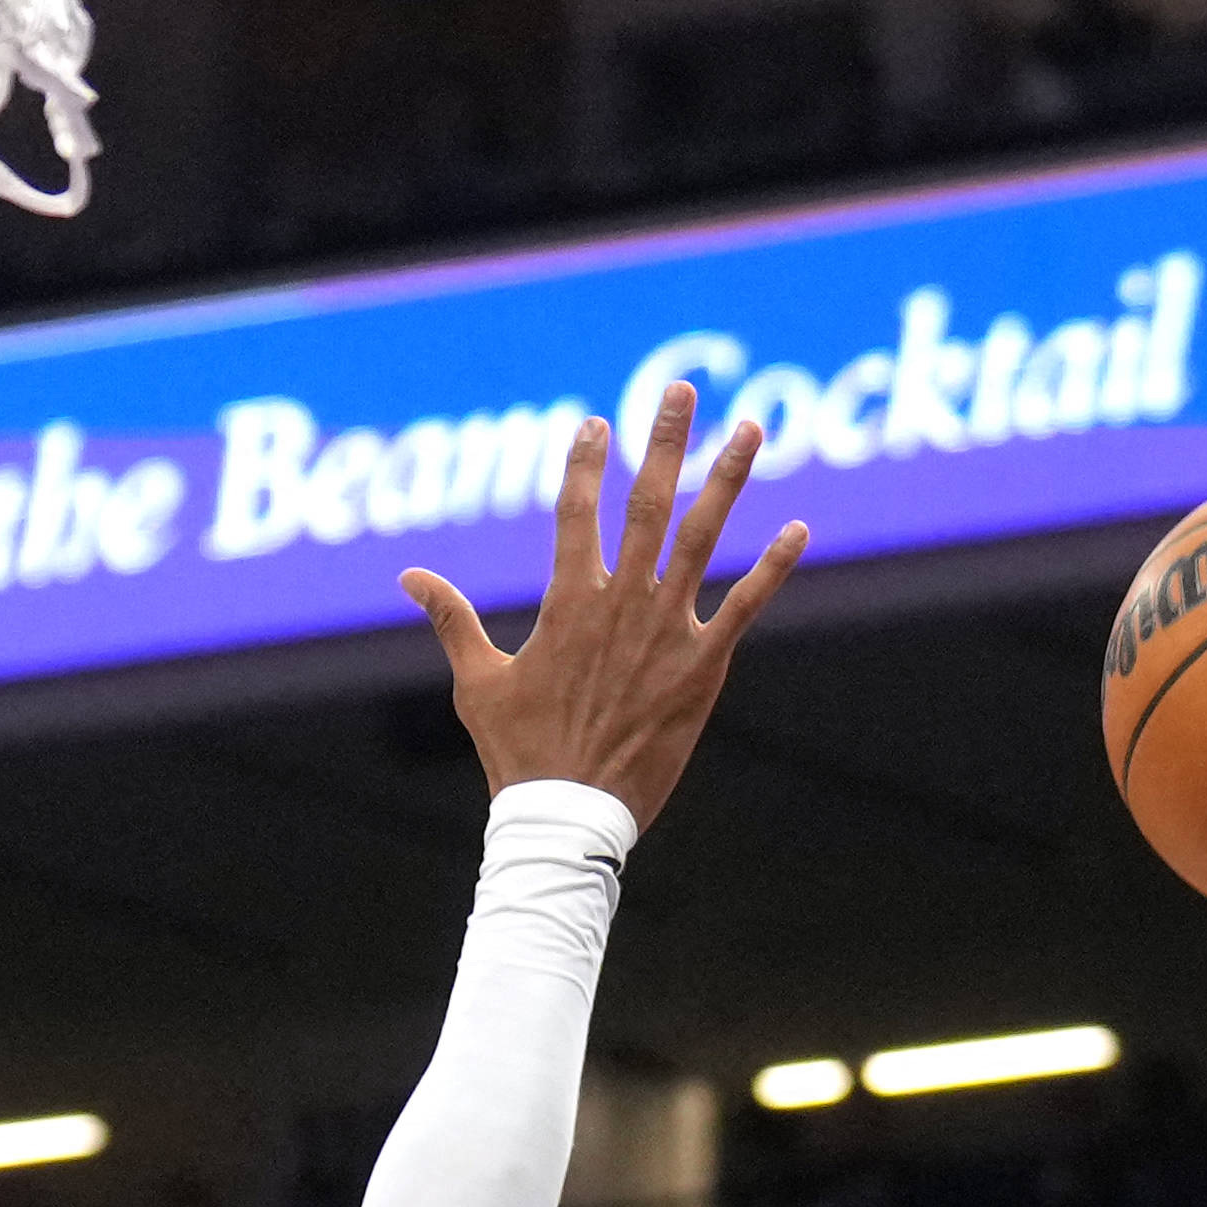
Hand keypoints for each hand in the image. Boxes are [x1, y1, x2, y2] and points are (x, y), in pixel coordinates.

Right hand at [400, 382, 800, 827]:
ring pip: (702, 537)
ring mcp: (667, 631)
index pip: (577, 509)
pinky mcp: (704, 668)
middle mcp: (621, 602)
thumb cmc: (519, 754)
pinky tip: (799, 528)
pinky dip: (773, 567)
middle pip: (646, 503)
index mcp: (567, 600)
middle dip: (664, 441)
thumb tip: (408, 576)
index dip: (587, 461)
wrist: (570, 816)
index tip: (597, 422)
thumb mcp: (477, 682)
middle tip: (679, 389)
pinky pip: (746, 606)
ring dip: (727, 479)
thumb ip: (450, 619)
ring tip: (751, 429)